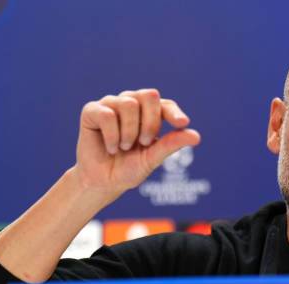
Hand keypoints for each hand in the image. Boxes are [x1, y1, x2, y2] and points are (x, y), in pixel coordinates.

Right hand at [73, 89, 199, 194]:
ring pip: (129, 103)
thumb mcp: (152, 159)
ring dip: (129, 132)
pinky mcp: (92, 111)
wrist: (103, 182)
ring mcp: (111, 105)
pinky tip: (111, 148)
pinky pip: (108, 114)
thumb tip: (196, 136)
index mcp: (149, 114)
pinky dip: (112, 136)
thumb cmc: (129, 169)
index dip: (174, 112)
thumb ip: (171, 145)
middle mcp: (131, 104)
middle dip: (150, 122)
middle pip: (149, 96)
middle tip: (144, 143)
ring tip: (124, 147)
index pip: (165, 105)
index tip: (182, 123)